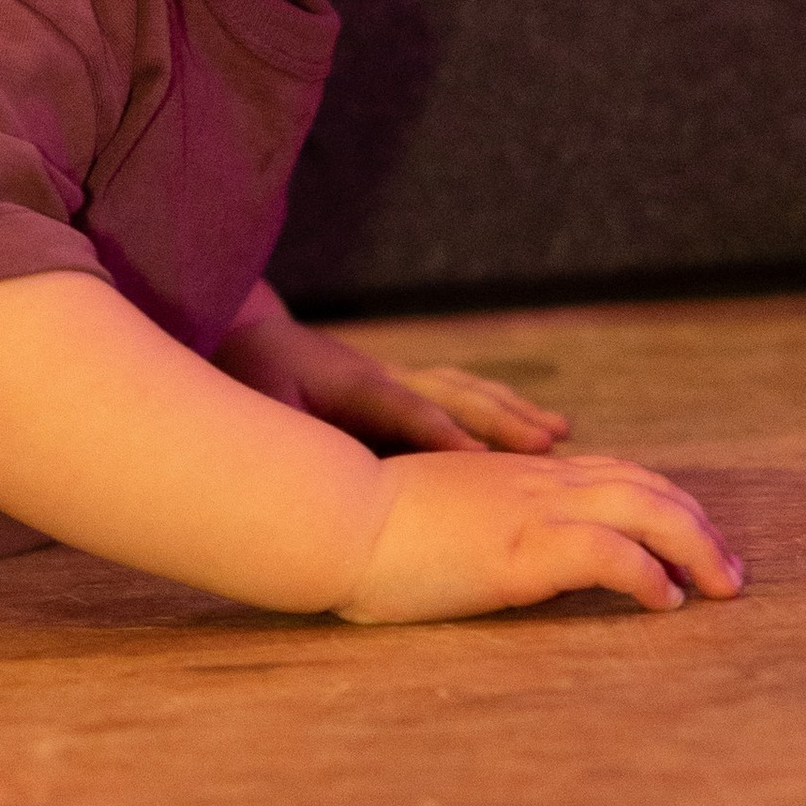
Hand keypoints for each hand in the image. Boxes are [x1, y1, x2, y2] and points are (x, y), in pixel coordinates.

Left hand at [217, 302, 569, 453]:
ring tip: (558, 434)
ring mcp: (397, 377)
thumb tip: (308, 469)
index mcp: (348, 385)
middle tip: (547, 445)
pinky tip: (533, 427)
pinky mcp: (402, 385)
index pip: (403, 409)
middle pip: (451, 395)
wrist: (248, 337)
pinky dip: (499, 410)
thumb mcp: (255, 405)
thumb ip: (284, 434)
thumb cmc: (249, 378)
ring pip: (464, 390)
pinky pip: (460, 396)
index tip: (477, 458)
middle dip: (499, 421)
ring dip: (511, 412)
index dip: (439, 432)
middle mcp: (383, 376)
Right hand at [340, 448, 743, 623]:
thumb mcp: (432, 517)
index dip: (660, 503)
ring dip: (697, 549)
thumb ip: (471, 522)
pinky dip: (650, 576)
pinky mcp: (524, 550)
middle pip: (647, 488)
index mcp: (515, 477)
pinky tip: (665, 603)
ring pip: (648, 511)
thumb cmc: (360, 526)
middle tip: (729, 571)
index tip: (686, 539)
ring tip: (723, 586)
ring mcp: (534, 512)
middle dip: (698, 527)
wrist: (331, 516)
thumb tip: (486, 551)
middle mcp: (536, 484)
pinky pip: (611, 556)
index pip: (611, 476)